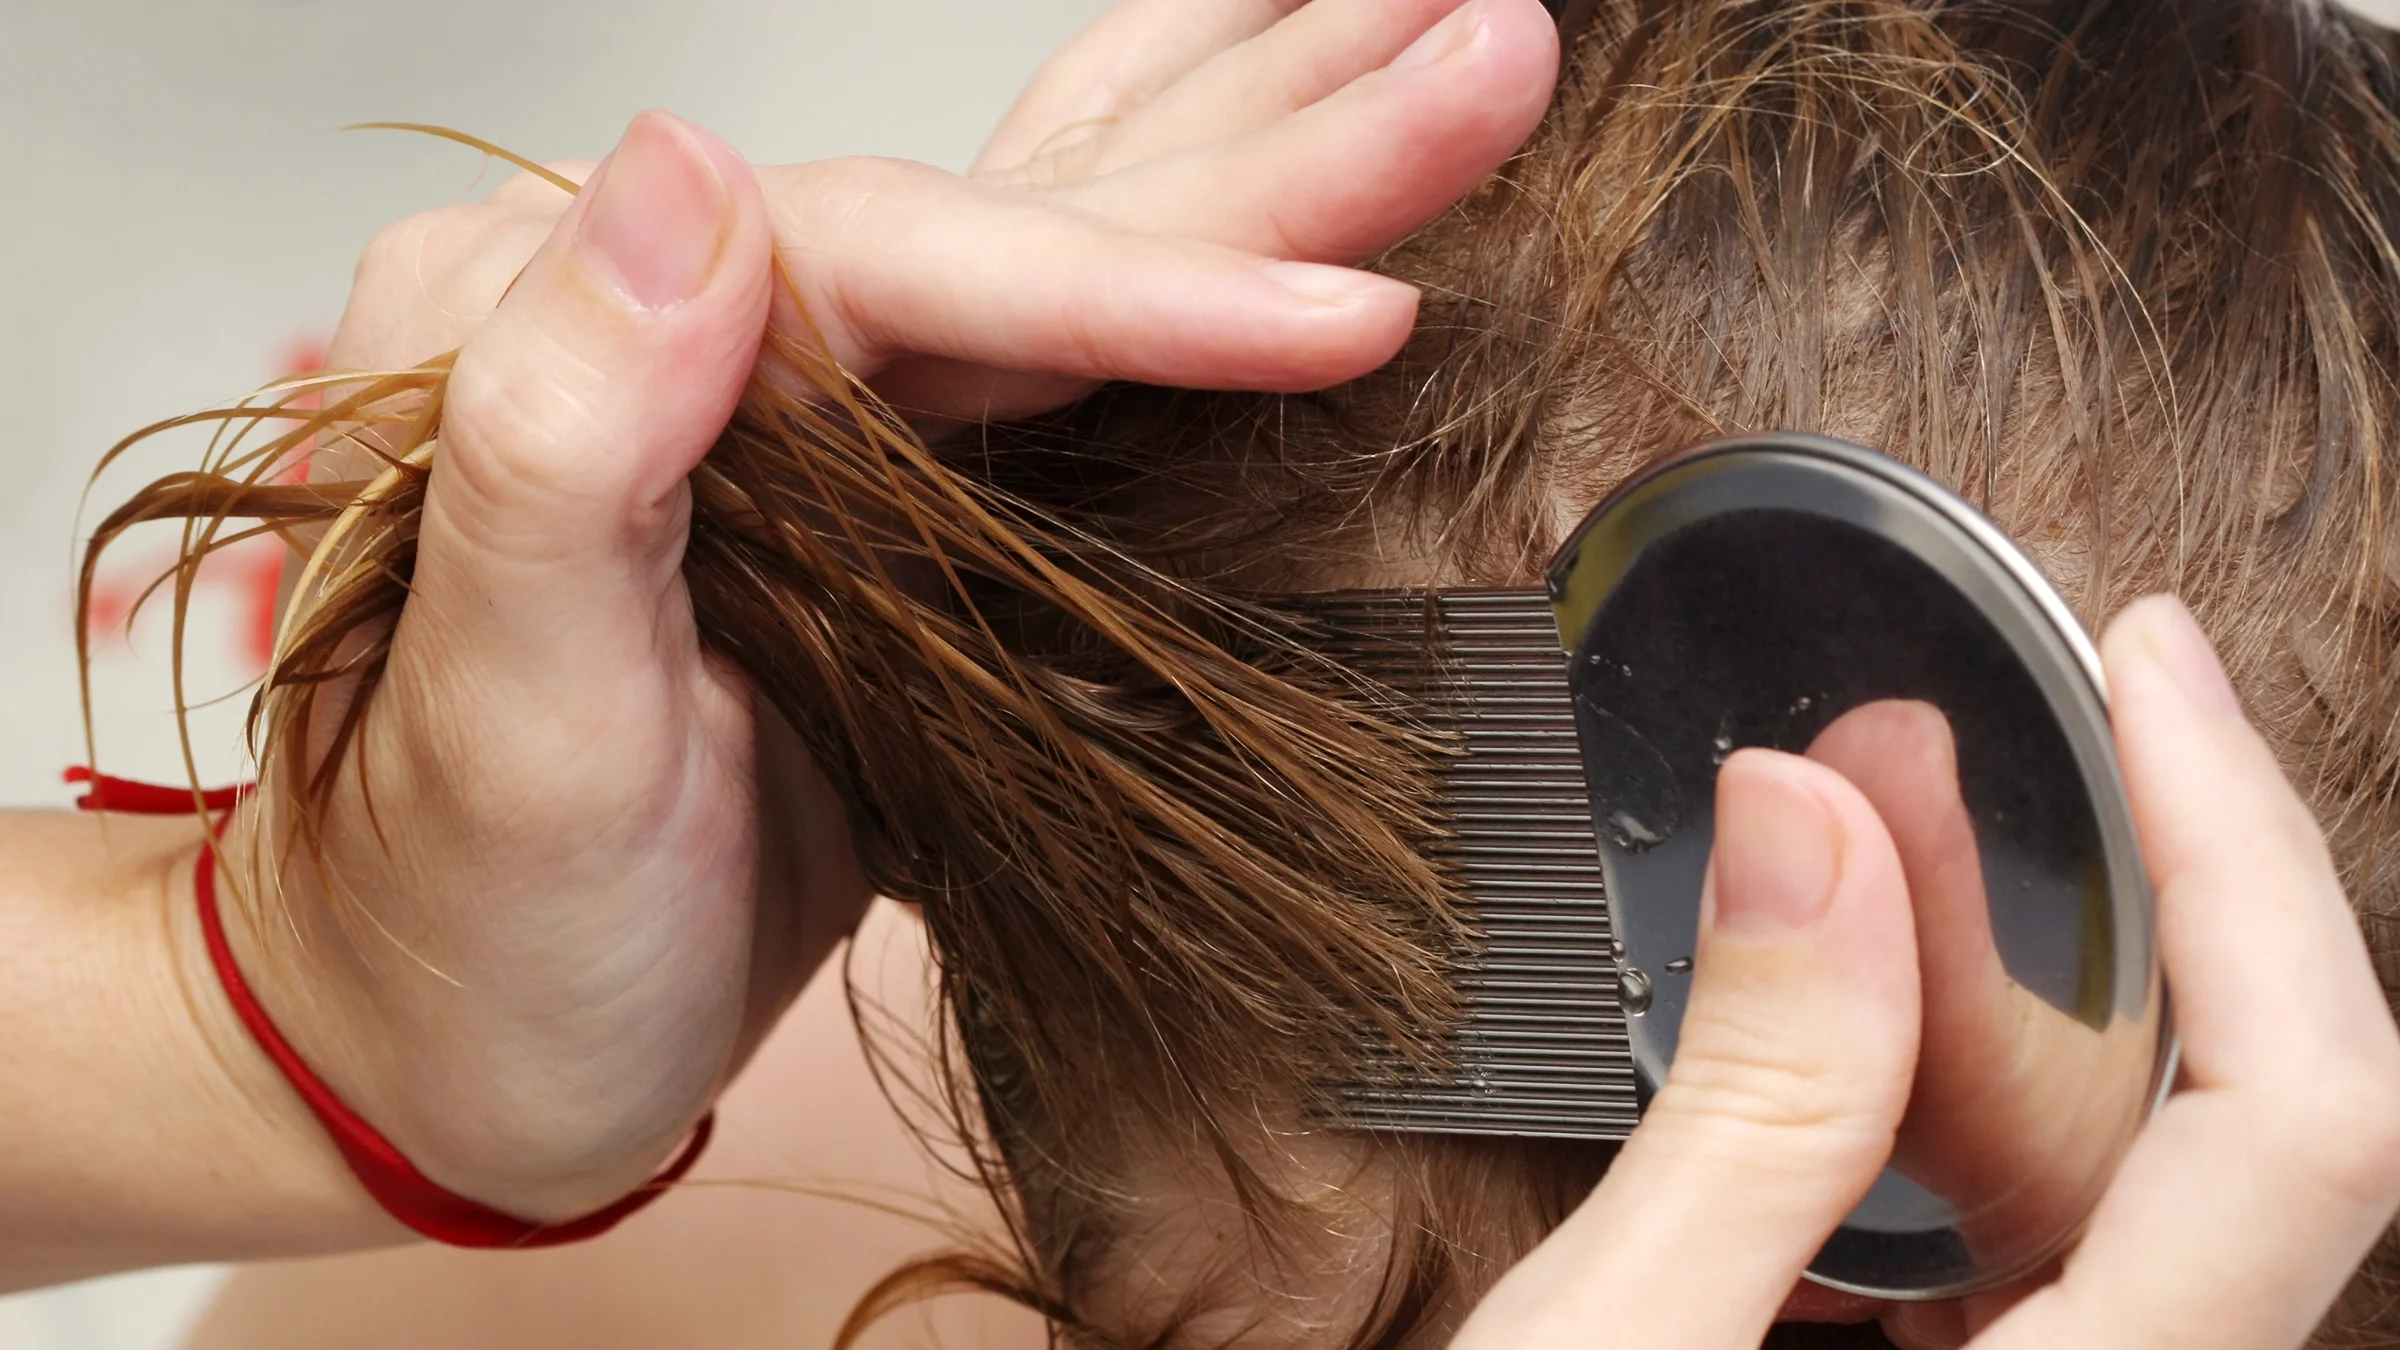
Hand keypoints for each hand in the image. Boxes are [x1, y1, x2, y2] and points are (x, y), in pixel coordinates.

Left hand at [229, 0, 1561, 1224]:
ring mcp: (805, 407)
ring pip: (1069, 233)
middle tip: (1485, 48)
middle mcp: (697, 331)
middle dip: (1279, 136)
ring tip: (1427, 40)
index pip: (907, 261)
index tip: (1341, 306)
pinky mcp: (886, 496)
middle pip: (1026, 205)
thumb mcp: (497, 723)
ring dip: (1264, 137)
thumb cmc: (458, 932)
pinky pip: (1062, 340)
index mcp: (573, 334)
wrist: (449, 1056)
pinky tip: (1272, 160)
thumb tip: (676, 178)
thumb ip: (553, 441)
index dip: (1140, 281)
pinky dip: (1192, 249)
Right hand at [1448, 597, 2399, 1348]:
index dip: (2249, 859)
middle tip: (1933, 732)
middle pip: (2231, 1133)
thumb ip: (1747, 1110)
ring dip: (2004, 995)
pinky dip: (1946, 1112)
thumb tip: (1805, 821)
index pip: (2299, 1121)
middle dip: (2091, 893)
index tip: (2144, 668)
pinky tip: (1833, 1031)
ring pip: (2132, 1189)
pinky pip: (2043, 1255)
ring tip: (1855, 840)